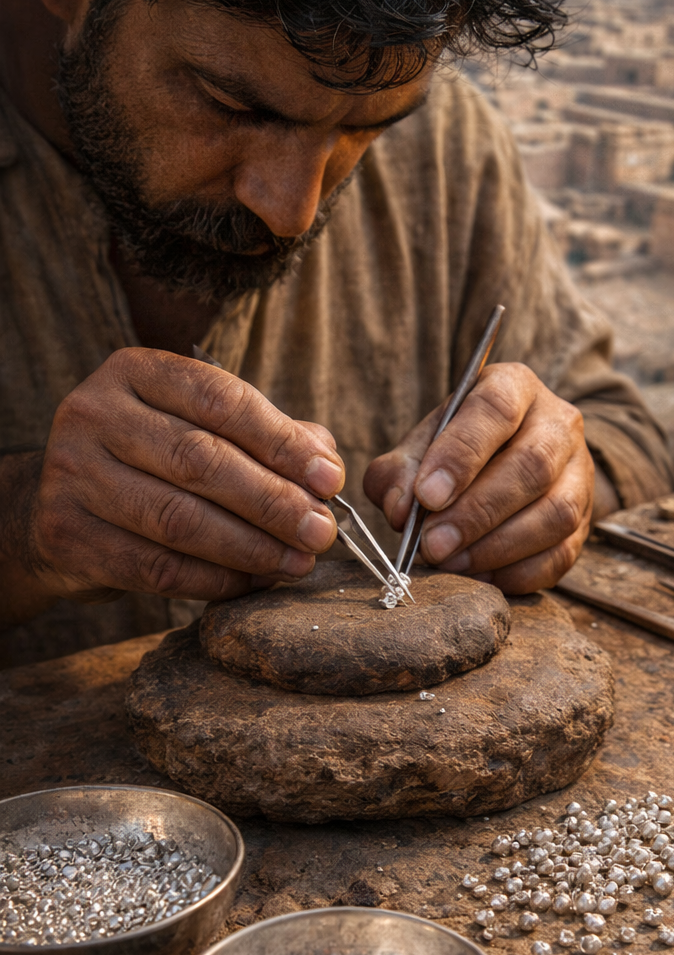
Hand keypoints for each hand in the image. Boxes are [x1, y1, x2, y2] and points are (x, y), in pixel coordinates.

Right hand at [8, 348, 344, 609]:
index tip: (330, 480)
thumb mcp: (201, 428)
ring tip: (298, 563)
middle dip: (273, 502)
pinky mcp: (66, 534)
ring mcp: (71, 474)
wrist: (61, 507)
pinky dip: (215, 580)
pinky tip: (254, 582)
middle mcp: (93, 413)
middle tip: (322, 532)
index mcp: (134, 372)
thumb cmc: (152, 463)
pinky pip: (155, 567)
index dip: (281, 442)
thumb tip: (325, 463)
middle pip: (200, 460)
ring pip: (178, 519)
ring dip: (251, 548)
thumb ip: (266, 437)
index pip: (219, 399)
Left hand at [364, 363, 603, 592]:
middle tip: (434, 544)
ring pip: (555, 513)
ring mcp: (579, 473)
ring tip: (452, 562)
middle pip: (532, 466)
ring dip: (498, 547)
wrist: (508, 461)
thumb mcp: (422, 445)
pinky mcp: (584, 520)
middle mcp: (558, 424)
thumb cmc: (458, 449)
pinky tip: (481, 576)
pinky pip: (562, 553)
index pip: (496, 410)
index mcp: (514, 387)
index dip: (461, 455)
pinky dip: (518, 572)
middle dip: (477, 512)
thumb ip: (399, 472)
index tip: (428, 496)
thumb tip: (401, 510)